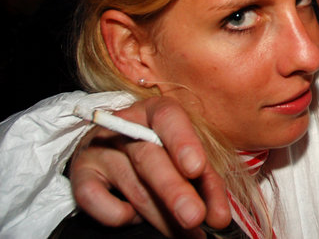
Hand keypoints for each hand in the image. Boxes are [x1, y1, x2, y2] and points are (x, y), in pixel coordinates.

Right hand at [69, 97, 230, 236]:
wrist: (116, 150)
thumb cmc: (163, 152)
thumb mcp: (186, 155)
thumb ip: (203, 179)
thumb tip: (217, 216)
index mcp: (156, 111)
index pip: (168, 117)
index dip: (183, 141)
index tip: (197, 169)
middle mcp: (125, 125)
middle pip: (149, 157)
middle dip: (175, 192)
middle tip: (195, 216)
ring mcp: (100, 148)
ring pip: (132, 185)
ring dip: (162, 216)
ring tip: (186, 233)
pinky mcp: (82, 174)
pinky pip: (96, 200)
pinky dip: (119, 214)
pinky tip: (135, 216)